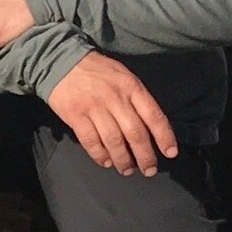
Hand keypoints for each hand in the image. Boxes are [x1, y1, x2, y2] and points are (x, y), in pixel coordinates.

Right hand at [46, 51, 177, 175]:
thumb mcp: (123, 76)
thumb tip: (149, 127)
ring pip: (114, 141)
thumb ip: (136, 98)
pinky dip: (100, 156)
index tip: (170, 153)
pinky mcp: (76, 116)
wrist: (61, 61)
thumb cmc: (97, 71)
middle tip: (149, 170)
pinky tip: (106, 162)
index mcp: (131, 87)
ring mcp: (95, 108)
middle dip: (145, 156)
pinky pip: (91, 142)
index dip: (164, 137)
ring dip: (123, 160)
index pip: (153, 115)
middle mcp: (115, 98)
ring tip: (127, 170)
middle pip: (135, 133)